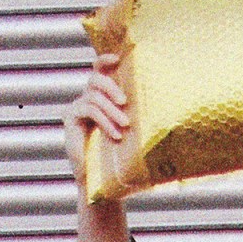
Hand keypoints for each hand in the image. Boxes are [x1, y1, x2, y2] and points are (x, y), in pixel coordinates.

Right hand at [63, 53, 130, 241]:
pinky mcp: (70, 118)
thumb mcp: (135, 136)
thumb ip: (141, 120)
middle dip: (111, 87)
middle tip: (125, 103)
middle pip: (95, 79)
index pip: (99, 70)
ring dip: (111, 111)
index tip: (118, 58)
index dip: (105, 60)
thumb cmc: (122, 160)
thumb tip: (172, 111)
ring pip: (93, 97)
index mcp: (103, 99)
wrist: (103, 183)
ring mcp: (77, 108)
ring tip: (124, 126)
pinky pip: (87, 110)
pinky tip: (115, 135)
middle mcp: (87, 99)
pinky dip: (104, 121)